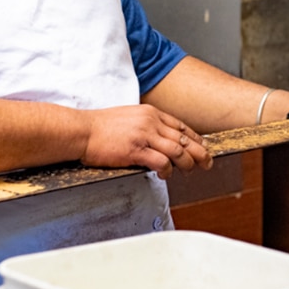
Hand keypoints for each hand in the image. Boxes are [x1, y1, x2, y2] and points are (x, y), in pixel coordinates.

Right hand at [80, 104, 213, 177]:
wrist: (81, 131)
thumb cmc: (100, 127)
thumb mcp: (129, 116)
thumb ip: (146, 125)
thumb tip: (159, 138)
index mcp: (151, 113)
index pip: (181, 126)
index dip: (196, 138)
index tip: (203, 147)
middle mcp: (151, 122)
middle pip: (185, 138)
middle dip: (200, 152)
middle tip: (207, 162)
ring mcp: (144, 135)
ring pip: (178, 150)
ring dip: (187, 163)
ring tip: (190, 171)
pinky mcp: (135, 150)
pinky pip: (161, 162)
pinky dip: (168, 170)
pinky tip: (167, 175)